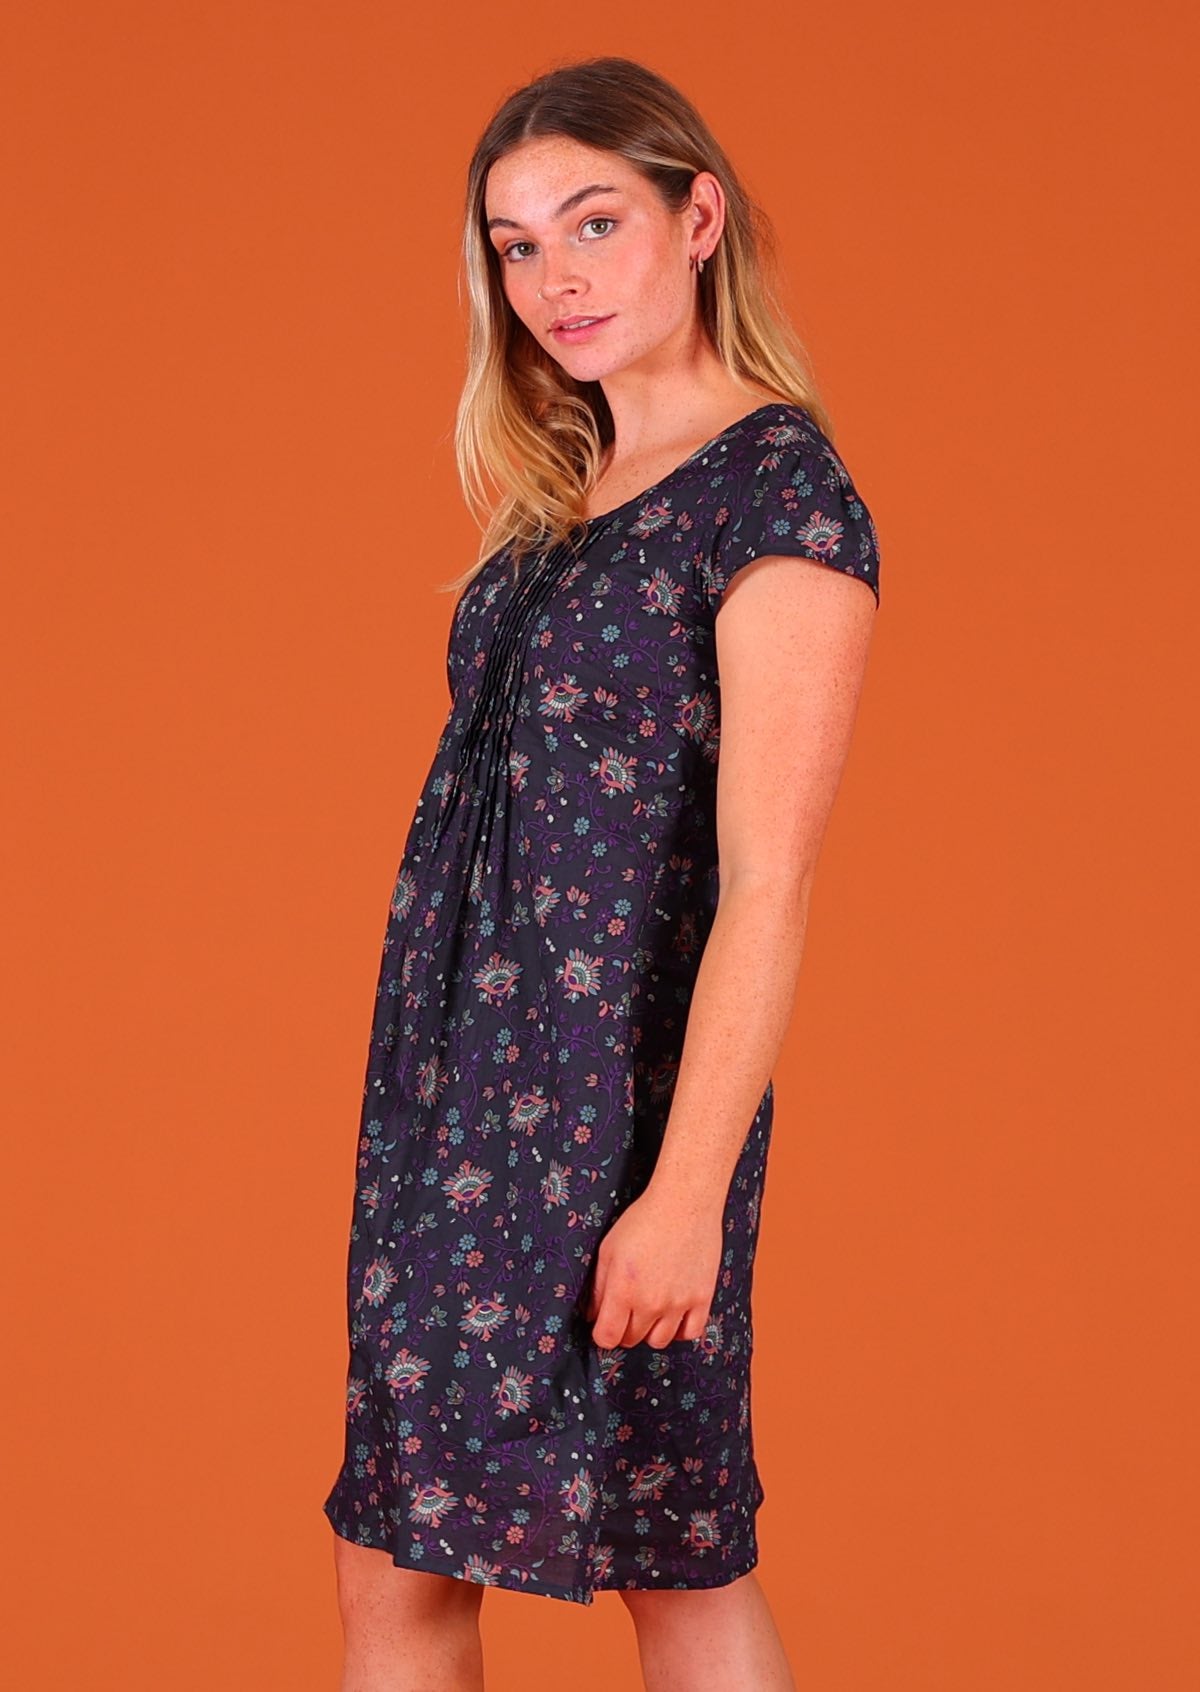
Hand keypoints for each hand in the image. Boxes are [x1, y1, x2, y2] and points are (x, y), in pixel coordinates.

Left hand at [584, 1185, 722, 1349]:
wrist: (684, 1203)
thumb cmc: (643, 1220)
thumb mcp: (608, 1249)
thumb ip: (598, 1287)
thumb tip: (592, 1315)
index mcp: (623, 1290)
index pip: (607, 1337)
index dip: (602, 1334)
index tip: (603, 1325)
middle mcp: (651, 1303)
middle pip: (632, 1339)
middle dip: (624, 1329)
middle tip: (626, 1312)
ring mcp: (678, 1304)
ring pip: (659, 1341)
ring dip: (650, 1331)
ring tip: (649, 1312)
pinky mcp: (702, 1298)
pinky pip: (690, 1333)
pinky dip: (679, 1331)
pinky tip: (673, 1316)